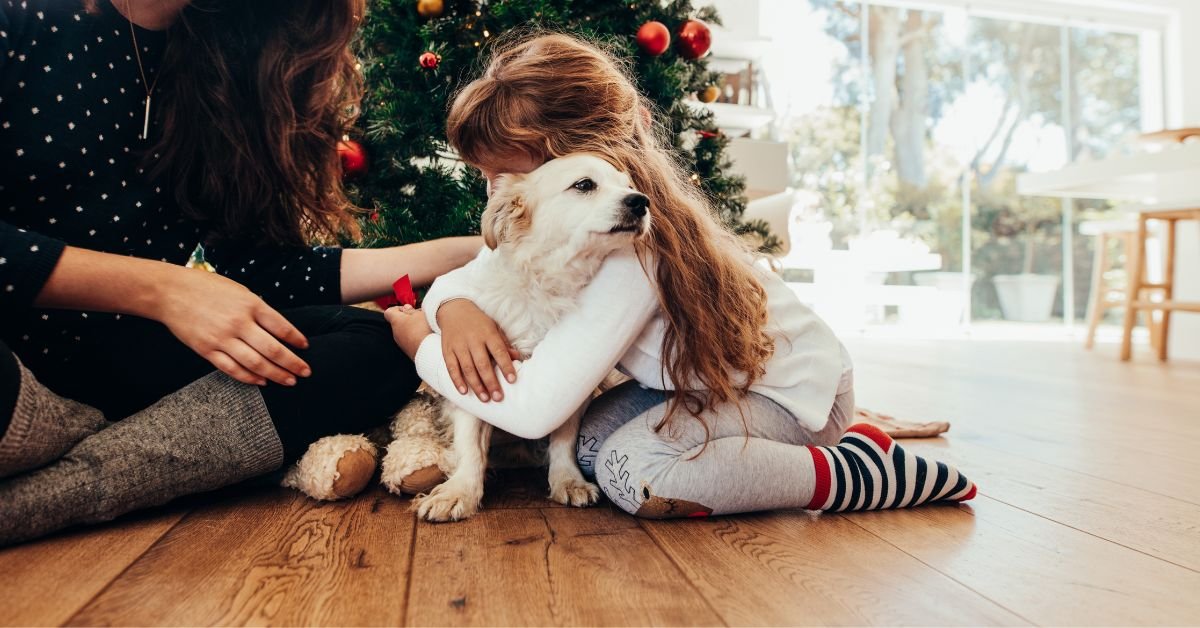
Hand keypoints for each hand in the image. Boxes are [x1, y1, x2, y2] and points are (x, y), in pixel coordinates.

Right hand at [151, 268, 310, 386]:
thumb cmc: (207, 287)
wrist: (170, 292)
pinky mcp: (207, 350)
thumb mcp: (239, 290)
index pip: (282, 327)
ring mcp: (223, 339)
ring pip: (256, 364)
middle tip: (306, 372)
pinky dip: (250, 378)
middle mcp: (239, 323)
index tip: (305, 347)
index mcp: (251, 305)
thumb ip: (258, 309)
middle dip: (293, 364)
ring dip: (276, 375)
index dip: (296, 340)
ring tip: (290, 381)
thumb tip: (277, 329)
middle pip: (274, 350)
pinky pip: (233, 369)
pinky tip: (262, 382)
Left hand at [384, 305, 433, 359]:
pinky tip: (426, 336)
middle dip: (408, 318)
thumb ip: (411, 310)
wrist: (428, 351)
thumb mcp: (419, 314)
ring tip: (425, 327)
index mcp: (396, 321)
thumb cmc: (423, 330)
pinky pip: (410, 340)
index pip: (389, 312)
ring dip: (413, 328)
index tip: (408, 309)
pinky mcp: (408, 350)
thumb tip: (406, 308)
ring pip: (405, 331)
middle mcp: (395, 333)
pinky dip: (416, 337)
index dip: (397, 308)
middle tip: (420, 317)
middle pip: (398, 322)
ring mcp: (401, 343)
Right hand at [435, 299, 519, 401]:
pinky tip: (464, 391)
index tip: (512, 380)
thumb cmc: (479, 323)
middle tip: (498, 397)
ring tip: (485, 398)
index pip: (499, 351)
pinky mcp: (447, 350)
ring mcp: (459, 345)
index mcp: (488, 333)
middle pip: (482, 364)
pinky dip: (457, 380)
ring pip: (467, 368)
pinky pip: (451, 367)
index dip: (505, 366)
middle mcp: (473, 340)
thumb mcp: (494, 328)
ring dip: (476, 385)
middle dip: (491, 382)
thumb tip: (517, 358)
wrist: (454, 310)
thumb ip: (504, 344)